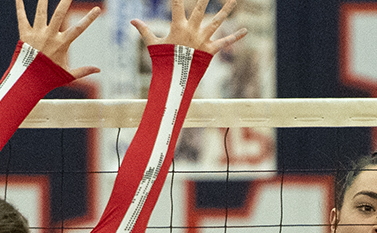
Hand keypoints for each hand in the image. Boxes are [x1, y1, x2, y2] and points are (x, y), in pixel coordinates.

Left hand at [17, 0, 101, 81]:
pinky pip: (21, 17)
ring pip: (40, 12)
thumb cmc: (49, 78)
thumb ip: (84, 70)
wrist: (29, 81)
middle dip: (65, 2)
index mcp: (62, 44)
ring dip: (43, 0)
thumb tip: (99, 69)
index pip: (79, 29)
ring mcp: (37, 34)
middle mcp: (50, 36)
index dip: (89, 19)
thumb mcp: (68, 75)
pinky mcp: (25, 34)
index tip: (98, 9)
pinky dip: (19, 6)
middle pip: (59, 14)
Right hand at [132, 0, 247, 55]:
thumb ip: (144, 30)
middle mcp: (192, 31)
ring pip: (217, 22)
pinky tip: (245, 30)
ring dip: (226, 10)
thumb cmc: (162, 61)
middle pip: (199, 9)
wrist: (174, 80)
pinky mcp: (211, 50)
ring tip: (234, 0)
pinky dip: (235, 37)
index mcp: (178, 27)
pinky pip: (225, 42)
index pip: (175, 5)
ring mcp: (203, 40)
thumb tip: (132, 20)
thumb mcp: (152, 44)